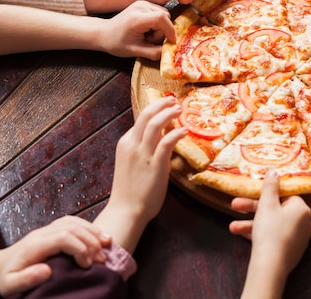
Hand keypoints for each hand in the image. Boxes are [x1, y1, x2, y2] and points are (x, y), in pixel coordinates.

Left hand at [0, 216, 110, 296]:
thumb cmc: (7, 277)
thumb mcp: (10, 285)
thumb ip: (26, 279)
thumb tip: (46, 271)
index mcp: (35, 245)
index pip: (63, 237)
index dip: (80, 248)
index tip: (87, 265)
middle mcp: (43, 233)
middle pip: (73, 228)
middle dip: (91, 241)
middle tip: (102, 259)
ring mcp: (48, 229)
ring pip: (75, 222)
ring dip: (93, 231)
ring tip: (108, 244)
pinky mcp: (54, 229)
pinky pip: (74, 222)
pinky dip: (89, 227)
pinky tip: (100, 236)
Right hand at [93, 96, 187, 252]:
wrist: (127, 210)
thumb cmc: (131, 190)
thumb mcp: (132, 163)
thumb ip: (143, 149)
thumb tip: (160, 139)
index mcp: (126, 143)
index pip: (140, 120)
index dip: (154, 110)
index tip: (166, 106)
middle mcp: (132, 145)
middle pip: (145, 115)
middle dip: (161, 104)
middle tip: (173, 100)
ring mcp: (142, 154)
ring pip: (154, 124)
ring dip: (168, 113)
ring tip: (180, 109)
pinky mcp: (155, 165)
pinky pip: (166, 142)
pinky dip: (175, 133)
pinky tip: (184, 130)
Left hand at [98, 0, 174, 59]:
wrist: (104, 33)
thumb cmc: (116, 43)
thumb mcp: (136, 52)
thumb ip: (154, 53)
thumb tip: (169, 51)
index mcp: (137, 18)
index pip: (162, 18)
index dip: (170, 30)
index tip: (170, 41)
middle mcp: (140, 6)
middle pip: (165, 17)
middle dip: (162, 31)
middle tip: (149, 40)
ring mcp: (142, 3)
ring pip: (164, 14)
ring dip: (160, 28)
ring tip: (147, 35)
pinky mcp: (144, 3)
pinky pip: (160, 13)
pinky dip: (157, 23)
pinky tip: (147, 29)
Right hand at [230, 171, 310, 276]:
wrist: (270, 265)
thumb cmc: (270, 231)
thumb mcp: (267, 204)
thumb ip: (270, 187)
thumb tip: (274, 172)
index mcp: (302, 209)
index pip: (286, 196)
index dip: (268, 195)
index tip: (253, 194)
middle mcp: (304, 223)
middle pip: (276, 210)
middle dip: (253, 209)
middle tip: (235, 206)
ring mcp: (298, 239)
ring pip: (272, 225)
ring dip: (251, 224)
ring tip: (232, 227)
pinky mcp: (290, 252)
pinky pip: (274, 238)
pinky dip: (259, 235)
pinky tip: (242, 235)